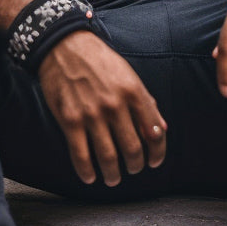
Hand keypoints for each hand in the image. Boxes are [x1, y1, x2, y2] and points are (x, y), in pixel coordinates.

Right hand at [37, 30, 166, 186]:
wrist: (65, 46)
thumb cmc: (100, 60)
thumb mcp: (128, 74)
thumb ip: (146, 102)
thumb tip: (161, 129)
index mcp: (133, 91)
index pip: (154, 132)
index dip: (157, 152)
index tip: (154, 161)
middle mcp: (115, 104)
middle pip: (133, 149)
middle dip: (135, 166)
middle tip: (132, 169)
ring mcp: (92, 114)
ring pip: (108, 158)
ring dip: (113, 174)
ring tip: (113, 178)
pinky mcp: (70, 120)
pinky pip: (81, 156)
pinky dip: (87, 172)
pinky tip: (91, 176)